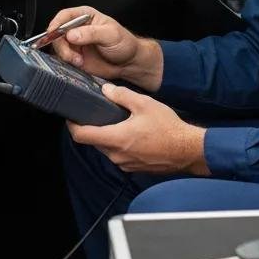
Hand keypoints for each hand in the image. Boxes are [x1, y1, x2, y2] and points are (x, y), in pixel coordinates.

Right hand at [46, 5, 162, 90]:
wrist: (128, 63)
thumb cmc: (124, 43)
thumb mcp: (111, 34)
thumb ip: (91, 33)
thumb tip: (72, 34)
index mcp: (86, 16)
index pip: (65, 15)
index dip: (57, 23)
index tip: (53, 32)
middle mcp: (77, 28)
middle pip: (58, 32)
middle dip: (61, 44)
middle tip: (71, 54)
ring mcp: (75, 43)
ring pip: (58, 46)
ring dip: (65, 55)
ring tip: (78, 60)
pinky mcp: (74, 56)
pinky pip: (62, 58)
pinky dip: (67, 62)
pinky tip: (79, 63)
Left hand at [68, 83, 208, 175]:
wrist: (188, 151)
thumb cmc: (168, 128)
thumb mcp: (145, 104)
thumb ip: (122, 96)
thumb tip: (106, 90)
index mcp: (116, 138)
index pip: (82, 136)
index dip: (72, 126)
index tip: (71, 117)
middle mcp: (116, 155)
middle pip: (93, 142)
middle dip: (92, 128)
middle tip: (96, 113)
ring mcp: (125, 164)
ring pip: (107, 149)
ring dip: (107, 136)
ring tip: (117, 121)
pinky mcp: (134, 168)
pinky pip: (119, 155)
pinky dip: (119, 144)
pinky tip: (132, 134)